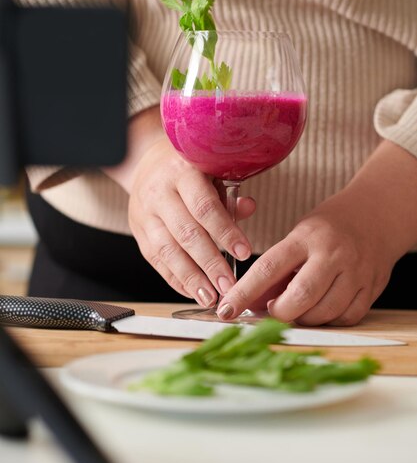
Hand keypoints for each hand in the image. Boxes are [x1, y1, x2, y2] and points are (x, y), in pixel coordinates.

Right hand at [128, 137, 255, 306]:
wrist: (146, 165)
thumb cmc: (188, 171)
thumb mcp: (211, 172)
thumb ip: (229, 194)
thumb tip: (249, 208)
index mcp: (182, 171)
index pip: (204, 206)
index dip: (225, 232)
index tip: (244, 253)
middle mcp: (159, 192)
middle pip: (186, 233)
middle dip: (210, 264)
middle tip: (229, 286)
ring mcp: (144, 213)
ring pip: (167, 251)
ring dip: (191, 278)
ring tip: (210, 297)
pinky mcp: (137, 231)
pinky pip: (156, 260)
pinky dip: (175, 279)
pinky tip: (193, 292)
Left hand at [217, 141, 416, 325]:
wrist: (376, 215)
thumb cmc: (327, 228)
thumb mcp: (296, 237)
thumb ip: (276, 271)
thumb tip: (251, 304)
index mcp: (306, 237)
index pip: (267, 268)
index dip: (243, 293)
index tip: (225, 310)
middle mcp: (332, 254)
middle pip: (300, 296)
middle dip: (279, 313)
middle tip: (271, 310)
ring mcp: (356, 272)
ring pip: (324, 312)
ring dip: (304, 318)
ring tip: (297, 306)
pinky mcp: (372, 287)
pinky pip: (347, 317)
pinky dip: (329, 319)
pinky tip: (322, 307)